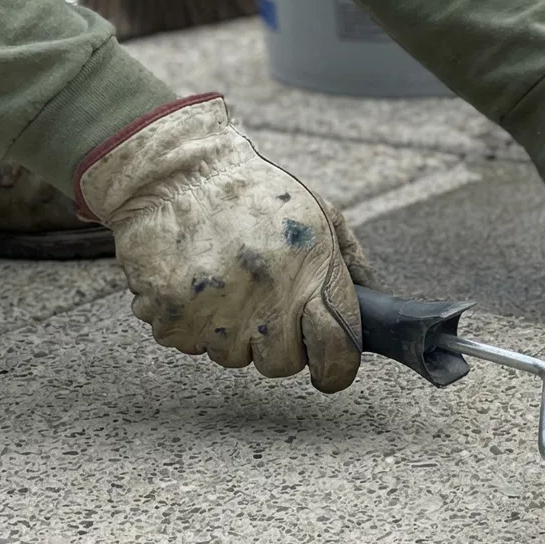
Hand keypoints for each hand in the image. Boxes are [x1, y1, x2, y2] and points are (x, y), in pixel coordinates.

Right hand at [76, 95, 371, 391]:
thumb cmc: (252, 192)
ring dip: (231, 332)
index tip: (330, 370)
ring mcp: (216, 313)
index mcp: (309, 273)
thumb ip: (350, 259)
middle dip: (278, 345)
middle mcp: (265, 299)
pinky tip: (193, 284)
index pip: (336, 351)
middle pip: (282, 364)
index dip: (336, 370)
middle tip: (264, 306)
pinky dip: (190, 323)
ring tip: (224, 283)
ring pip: (232, 357)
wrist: (173, 173)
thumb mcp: (319, 211)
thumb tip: (372, 296)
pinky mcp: (172, 318)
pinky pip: (188, 344)